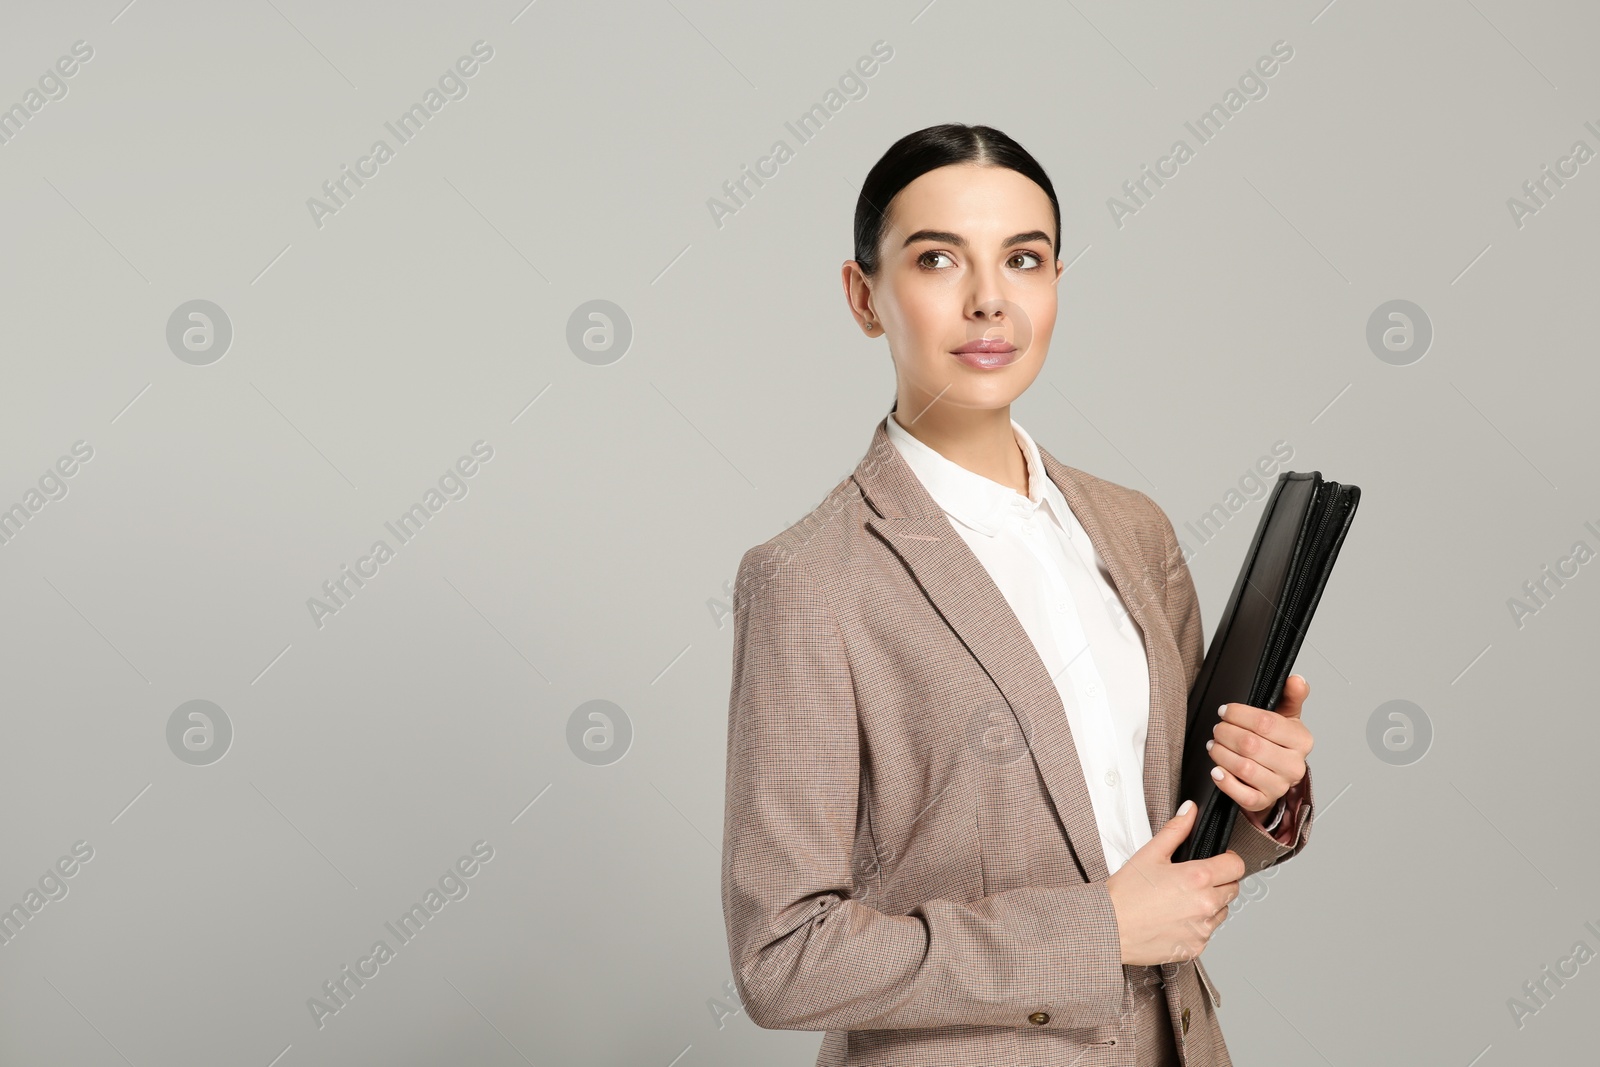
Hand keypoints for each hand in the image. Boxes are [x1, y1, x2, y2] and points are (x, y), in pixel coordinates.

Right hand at [1106, 799, 1244, 964]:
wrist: (1109, 927)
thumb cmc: (1125, 893)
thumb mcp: (1149, 853)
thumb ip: (1175, 830)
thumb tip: (1190, 812)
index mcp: (1198, 878)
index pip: (1236, 866)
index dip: (1228, 860)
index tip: (1218, 861)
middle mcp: (1205, 905)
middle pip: (1233, 889)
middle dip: (1219, 882)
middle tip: (1192, 881)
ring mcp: (1202, 929)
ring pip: (1221, 912)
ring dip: (1209, 904)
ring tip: (1180, 901)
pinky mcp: (1196, 947)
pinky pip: (1207, 932)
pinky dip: (1197, 925)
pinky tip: (1174, 918)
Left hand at [1208, 674, 1313, 816]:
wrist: (1276, 774)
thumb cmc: (1278, 742)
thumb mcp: (1286, 716)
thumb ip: (1291, 695)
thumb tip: (1296, 680)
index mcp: (1301, 740)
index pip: (1266, 723)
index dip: (1239, 714)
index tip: (1225, 711)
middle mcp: (1294, 765)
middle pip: (1251, 745)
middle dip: (1226, 733)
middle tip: (1217, 729)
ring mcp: (1280, 786)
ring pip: (1244, 768)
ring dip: (1221, 754)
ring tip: (1214, 745)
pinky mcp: (1264, 801)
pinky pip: (1242, 796)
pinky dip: (1225, 782)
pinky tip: (1217, 770)